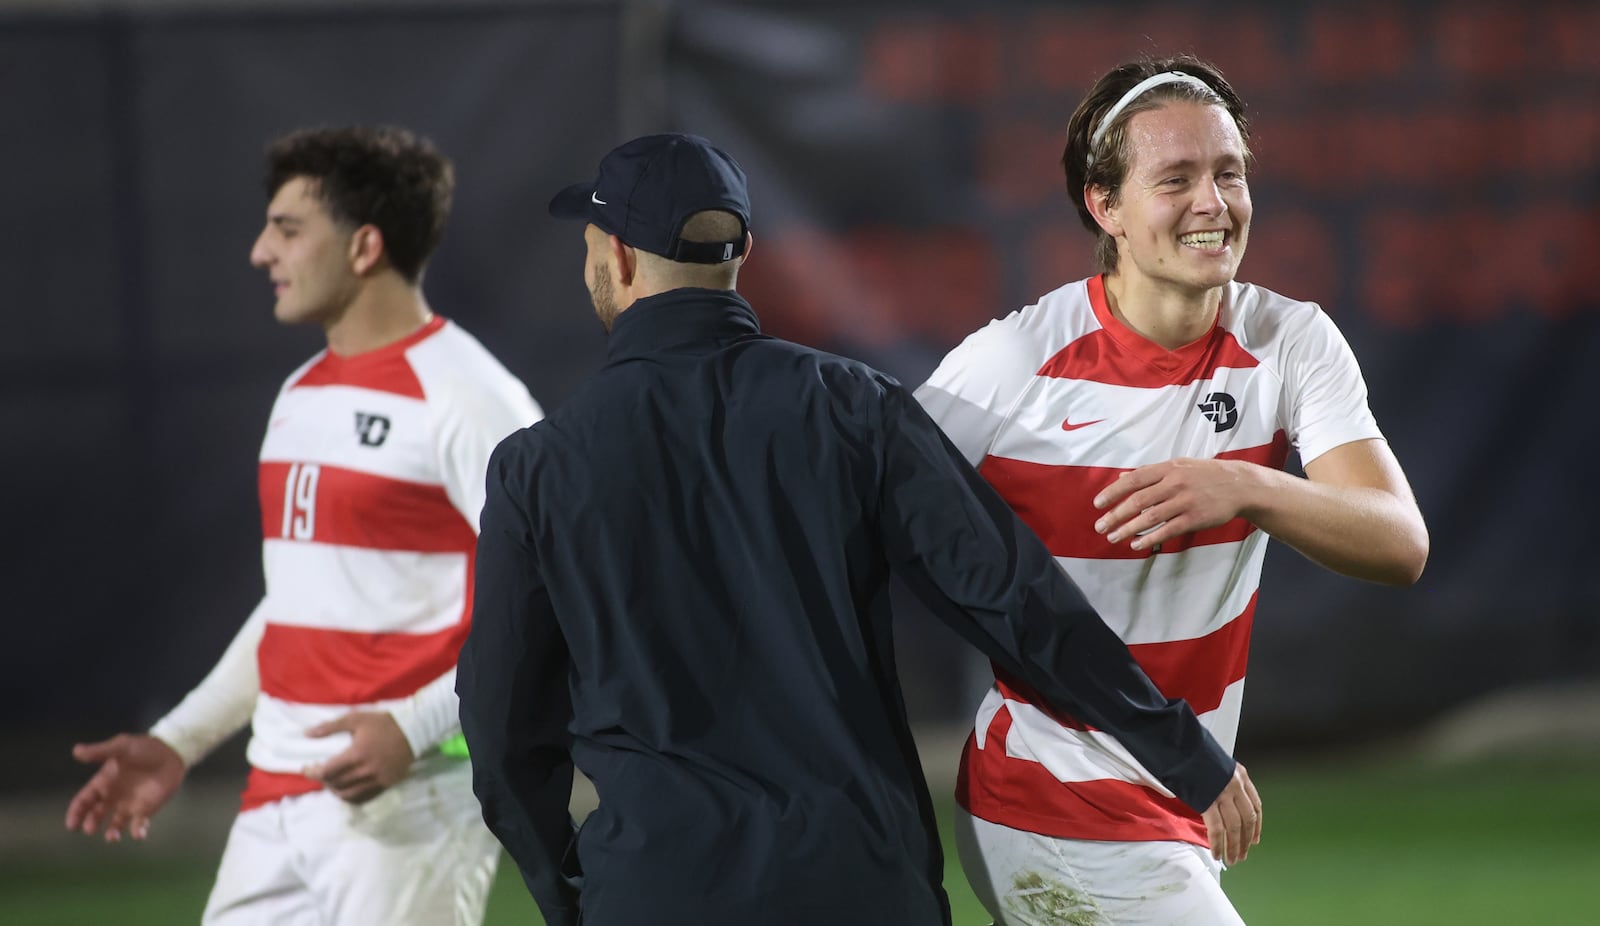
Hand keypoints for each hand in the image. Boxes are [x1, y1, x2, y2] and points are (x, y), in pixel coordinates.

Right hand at [66, 734, 185, 841]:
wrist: (171, 753)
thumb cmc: (145, 748)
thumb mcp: (122, 747)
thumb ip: (100, 751)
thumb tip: (76, 751)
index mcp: (103, 782)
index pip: (84, 800)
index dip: (76, 812)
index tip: (72, 825)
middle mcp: (113, 796)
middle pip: (95, 814)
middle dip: (91, 823)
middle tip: (90, 829)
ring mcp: (129, 804)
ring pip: (115, 823)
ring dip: (112, 832)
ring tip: (112, 837)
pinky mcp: (146, 809)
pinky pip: (138, 824)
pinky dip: (137, 832)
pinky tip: (138, 834)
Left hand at [303, 711, 414, 803]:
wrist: (413, 731)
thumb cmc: (382, 723)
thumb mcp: (355, 719)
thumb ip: (330, 727)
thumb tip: (306, 733)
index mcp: (356, 754)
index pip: (327, 771)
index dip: (313, 772)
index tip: (306, 769)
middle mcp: (365, 770)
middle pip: (336, 784)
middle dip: (323, 780)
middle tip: (319, 773)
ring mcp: (377, 780)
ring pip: (348, 795)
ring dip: (335, 791)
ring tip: (331, 783)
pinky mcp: (386, 785)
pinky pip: (364, 798)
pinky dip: (351, 797)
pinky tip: (347, 791)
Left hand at [1093, 458, 1252, 550]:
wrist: (1239, 485)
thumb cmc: (1205, 475)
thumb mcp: (1178, 465)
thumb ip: (1150, 472)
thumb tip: (1122, 476)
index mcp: (1167, 468)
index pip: (1133, 480)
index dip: (1113, 492)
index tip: (1097, 504)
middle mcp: (1174, 483)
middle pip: (1138, 501)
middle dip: (1115, 515)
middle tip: (1100, 526)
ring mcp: (1185, 501)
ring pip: (1150, 518)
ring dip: (1128, 529)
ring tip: (1113, 537)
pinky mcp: (1195, 518)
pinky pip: (1167, 531)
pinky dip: (1150, 539)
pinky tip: (1136, 545)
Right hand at [1201, 761, 1261, 865]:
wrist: (1180, 744)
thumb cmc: (1192, 753)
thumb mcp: (1216, 764)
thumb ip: (1223, 781)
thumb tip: (1222, 801)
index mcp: (1240, 775)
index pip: (1256, 806)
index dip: (1256, 826)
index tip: (1255, 840)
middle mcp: (1236, 785)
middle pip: (1247, 820)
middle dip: (1245, 841)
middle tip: (1242, 855)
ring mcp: (1223, 794)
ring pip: (1234, 828)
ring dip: (1233, 847)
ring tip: (1231, 860)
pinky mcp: (1208, 801)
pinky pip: (1216, 829)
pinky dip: (1217, 844)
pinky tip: (1217, 854)